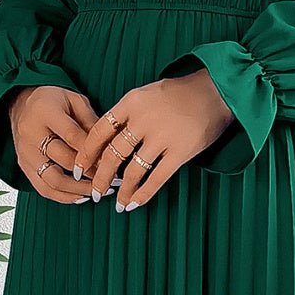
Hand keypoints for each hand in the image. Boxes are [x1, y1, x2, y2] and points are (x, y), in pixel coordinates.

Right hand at [9, 84, 99, 202]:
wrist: (20, 103)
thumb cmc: (52, 101)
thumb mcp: (74, 100)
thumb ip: (91, 121)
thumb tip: (109, 147)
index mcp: (45, 112)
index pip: (72, 136)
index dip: (93, 152)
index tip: (111, 162)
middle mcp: (31, 134)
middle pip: (63, 160)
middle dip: (89, 173)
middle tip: (110, 179)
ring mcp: (25, 153)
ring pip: (52, 180)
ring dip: (78, 190)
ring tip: (97, 192)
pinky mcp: (23, 166)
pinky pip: (43, 188)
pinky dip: (63, 196)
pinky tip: (81, 197)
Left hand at [72, 67, 234, 210]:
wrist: (216, 90)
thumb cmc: (179, 94)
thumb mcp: (147, 94)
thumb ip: (127, 115)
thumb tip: (105, 143)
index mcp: (131, 102)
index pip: (99, 131)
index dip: (86, 153)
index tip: (78, 168)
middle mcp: (143, 119)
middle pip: (112, 154)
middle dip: (100, 178)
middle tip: (94, 192)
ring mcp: (162, 136)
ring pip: (132, 171)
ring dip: (122, 191)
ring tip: (117, 204)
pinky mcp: (181, 152)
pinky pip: (156, 179)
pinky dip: (143, 194)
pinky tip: (134, 204)